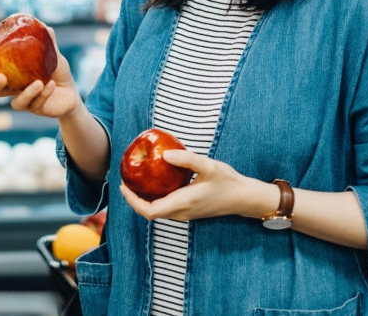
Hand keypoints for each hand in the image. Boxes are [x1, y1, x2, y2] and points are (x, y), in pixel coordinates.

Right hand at [0, 31, 80, 118]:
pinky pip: (36, 104)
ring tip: (39, 82)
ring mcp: (24, 101)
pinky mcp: (37, 109)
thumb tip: (44, 26)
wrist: (71, 92)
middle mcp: (13, 89)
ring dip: (26, 93)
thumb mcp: (52, 55)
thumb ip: (47, 42)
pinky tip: (51, 85)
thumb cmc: (56, 71)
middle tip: (1, 77)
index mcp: (10, 73)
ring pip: (16, 104)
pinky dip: (43, 94)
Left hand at [120, 150, 257, 221]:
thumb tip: (164, 154)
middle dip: (134, 199)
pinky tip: (154, 183)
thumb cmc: (228, 182)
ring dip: (143, 200)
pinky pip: (165, 208)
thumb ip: (187, 159)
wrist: (244, 198)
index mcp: (183, 203)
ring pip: (157, 211)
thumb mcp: (209, 166)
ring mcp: (185, 214)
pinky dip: (154, 198)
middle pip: (149, 212)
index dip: (133, 201)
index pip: (150, 211)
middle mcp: (182, 212)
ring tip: (135, 181)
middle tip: (125, 180)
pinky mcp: (189, 211)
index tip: (123, 186)